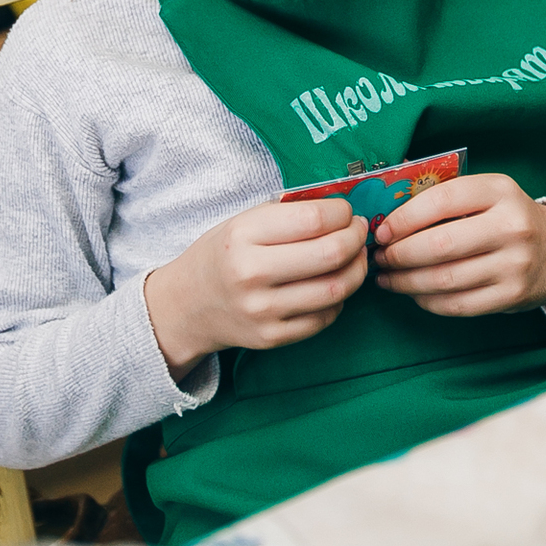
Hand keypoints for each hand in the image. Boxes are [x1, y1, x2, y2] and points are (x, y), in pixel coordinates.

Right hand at [145, 200, 368, 382]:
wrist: (188, 305)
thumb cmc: (222, 255)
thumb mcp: (242, 221)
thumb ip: (288, 213)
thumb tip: (341, 209)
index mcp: (242, 235)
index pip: (313, 219)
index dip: (342, 213)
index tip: (347, 212)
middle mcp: (251, 273)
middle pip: (330, 254)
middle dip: (356, 239)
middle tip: (358, 232)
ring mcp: (262, 310)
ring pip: (335, 289)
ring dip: (357, 270)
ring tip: (355, 257)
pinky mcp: (272, 337)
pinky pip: (325, 317)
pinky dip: (339, 299)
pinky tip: (333, 285)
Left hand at [372, 174, 545, 320]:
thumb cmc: (509, 217)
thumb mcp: (488, 193)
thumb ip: (445, 192)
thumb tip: (387, 194)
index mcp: (500, 190)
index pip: (442, 200)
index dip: (404, 218)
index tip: (382, 230)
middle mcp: (511, 226)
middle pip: (440, 245)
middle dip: (400, 254)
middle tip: (379, 257)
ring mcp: (515, 265)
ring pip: (446, 279)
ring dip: (406, 282)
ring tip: (387, 278)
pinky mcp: (512, 297)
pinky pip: (459, 304)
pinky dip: (428, 301)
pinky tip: (414, 293)